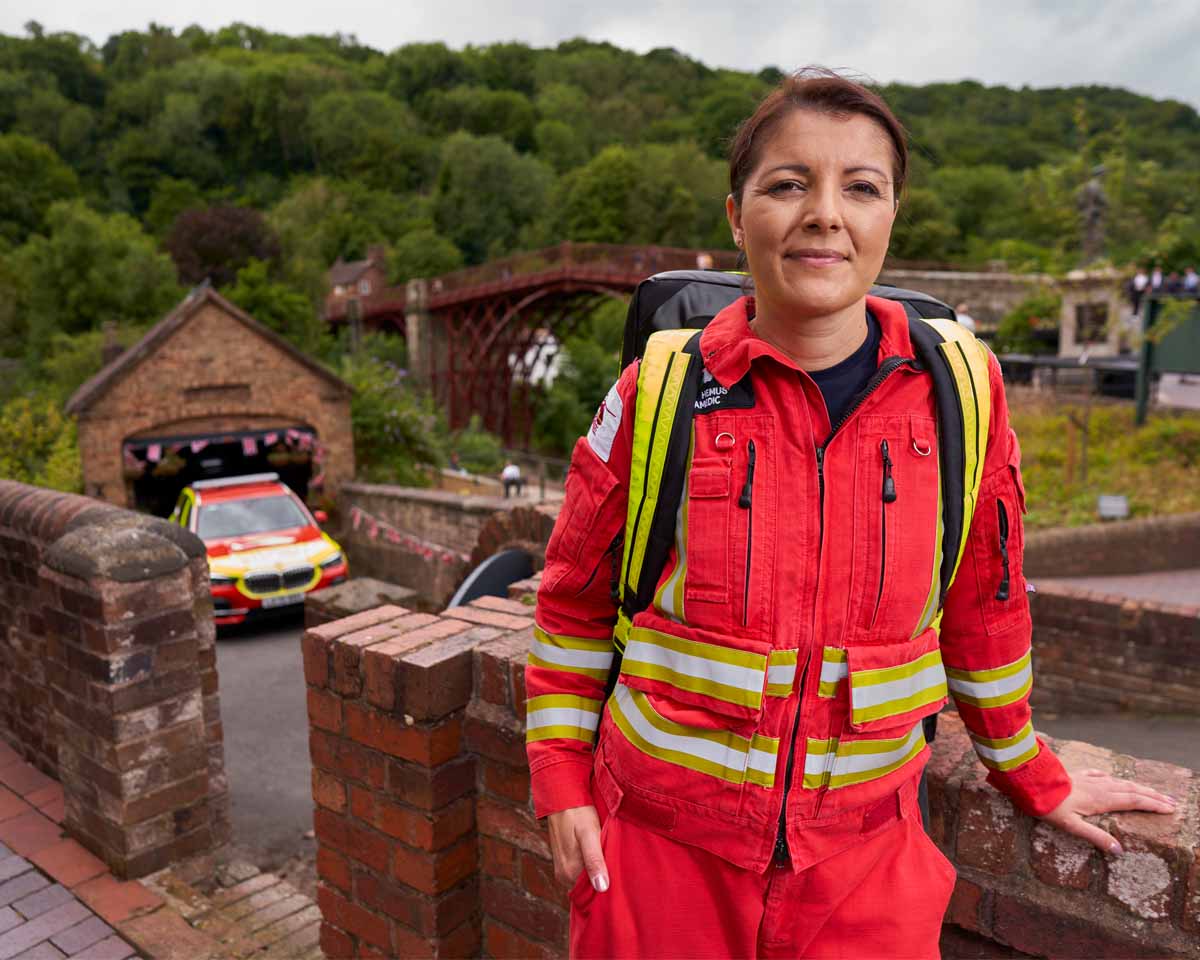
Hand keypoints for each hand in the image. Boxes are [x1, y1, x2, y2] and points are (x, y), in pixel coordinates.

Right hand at [547, 804, 608, 892]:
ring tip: (608, 855)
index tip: (620, 876)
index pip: (593, 892)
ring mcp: (562, 868)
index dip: (608, 885)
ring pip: (586, 877)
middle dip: (603, 877)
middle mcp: (563, 875)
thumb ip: (594, 861)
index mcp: (569, 873)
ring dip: (598, 870)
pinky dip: (591, 865)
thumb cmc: (577, 812)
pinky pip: (581, 870)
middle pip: (589, 885)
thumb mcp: (589, 834)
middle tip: (616, 862)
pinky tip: (599, 853)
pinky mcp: (564, 860)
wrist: (562, 797)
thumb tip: (602, 888)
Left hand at [1040, 768, 1175, 853]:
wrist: (1028, 781)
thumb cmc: (1047, 805)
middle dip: (1152, 796)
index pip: (1133, 801)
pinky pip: (1096, 774)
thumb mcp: (1071, 826)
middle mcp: (1097, 787)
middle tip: (1171, 801)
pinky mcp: (1074, 775)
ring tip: (1149, 790)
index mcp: (1101, 800)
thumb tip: (1119, 851)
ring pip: (1117, 781)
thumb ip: (1095, 837)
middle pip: (1131, 790)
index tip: (1170, 809)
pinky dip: (1108, 777)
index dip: (1152, 805)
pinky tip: (1108, 776)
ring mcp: (1086, 779)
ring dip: (1136, 786)